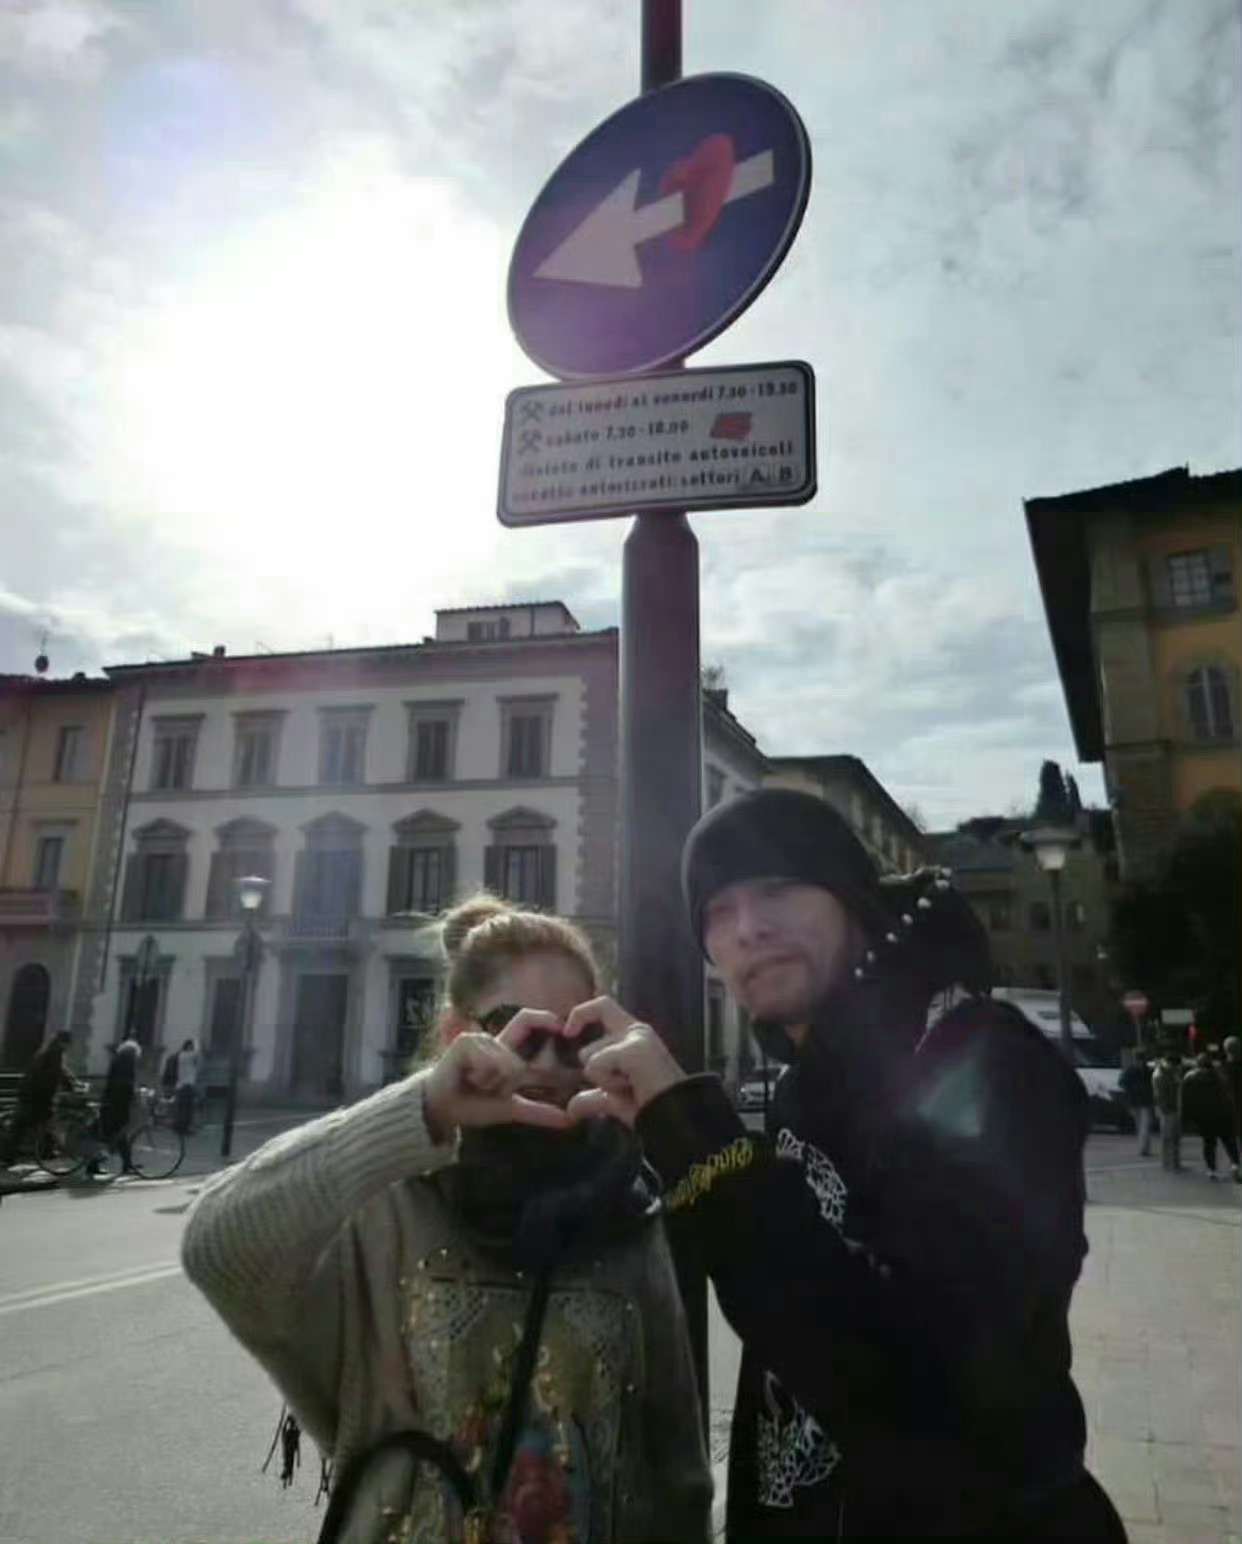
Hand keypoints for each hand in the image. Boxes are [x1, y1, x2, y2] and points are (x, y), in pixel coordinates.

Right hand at [423, 1011, 572, 1140]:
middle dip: (509, 1081)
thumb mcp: (510, 1108)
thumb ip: (539, 1112)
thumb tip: (569, 1120)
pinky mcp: (466, 1042)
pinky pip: (490, 1064)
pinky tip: (467, 1078)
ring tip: (476, 1084)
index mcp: (506, 1052)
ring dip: (494, 1083)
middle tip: (488, 1089)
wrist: (442, 1110)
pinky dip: (482, 1078)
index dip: (545, 1018)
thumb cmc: (473, 1106)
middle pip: (519, 1057)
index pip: (528, 1023)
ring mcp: (480, 1039)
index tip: (563, 1025)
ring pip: (507, 1064)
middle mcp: (495, 1041)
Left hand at [561, 996, 686, 1125]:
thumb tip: (571, 1108)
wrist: (675, 1117)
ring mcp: (636, 1038)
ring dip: (603, 1080)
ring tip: (630, 1086)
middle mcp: (636, 1030)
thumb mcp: (615, 1098)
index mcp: (633, 1033)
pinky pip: (597, 1065)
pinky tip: (631, 1086)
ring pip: (589, 1058)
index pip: (601, 1005)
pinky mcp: (635, 1049)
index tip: (568, 1033)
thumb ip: (592, 1097)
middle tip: (622, 1085)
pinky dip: (607, 1082)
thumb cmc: (650, 1104)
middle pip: (587, 1047)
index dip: (580, 1014)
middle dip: (594, 1073)